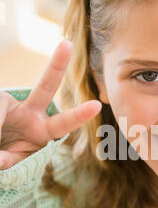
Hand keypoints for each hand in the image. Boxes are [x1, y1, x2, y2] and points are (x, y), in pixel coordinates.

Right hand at [0, 40, 101, 169]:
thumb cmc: (5, 155)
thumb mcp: (11, 162)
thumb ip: (8, 160)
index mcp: (45, 130)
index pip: (65, 121)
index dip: (79, 114)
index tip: (97, 105)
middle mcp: (31, 113)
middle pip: (46, 87)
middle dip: (57, 66)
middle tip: (67, 45)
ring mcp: (10, 104)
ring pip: (2, 105)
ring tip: (0, 150)